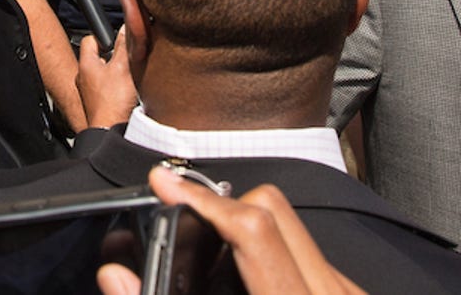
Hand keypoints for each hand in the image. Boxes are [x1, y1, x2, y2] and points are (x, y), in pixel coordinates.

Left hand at [76, 27, 136, 128]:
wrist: (109, 130)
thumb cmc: (112, 102)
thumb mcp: (123, 67)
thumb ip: (124, 46)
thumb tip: (126, 28)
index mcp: (86, 64)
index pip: (89, 40)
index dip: (103, 37)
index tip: (116, 39)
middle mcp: (83, 77)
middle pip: (98, 57)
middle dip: (113, 56)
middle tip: (126, 59)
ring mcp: (89, 92)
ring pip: (104, 74)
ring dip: (116, 73)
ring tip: (128, 76)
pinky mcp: (98, 104)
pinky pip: (107, 89)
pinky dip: (116, 87)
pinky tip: (127, 92)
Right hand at [96, 167, 363, 294]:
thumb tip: (116, 273)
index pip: (250, 225)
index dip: (198, 197)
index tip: (163, 183)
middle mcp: (331, 292)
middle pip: (270, 206)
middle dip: (220, 208)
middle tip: (186, 233)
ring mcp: (346, 292)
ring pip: (287, 227)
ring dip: (240, 237)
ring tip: (211, 277)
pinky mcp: (349, 294)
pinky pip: (302, 254)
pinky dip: (265, 260)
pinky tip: (242, 290)